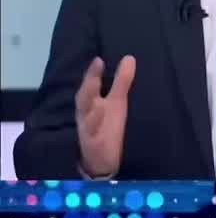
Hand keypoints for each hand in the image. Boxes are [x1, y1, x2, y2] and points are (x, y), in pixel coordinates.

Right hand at [76, 56, 135, 177]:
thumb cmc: (108, 126)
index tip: (98, 60)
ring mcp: (88, 130)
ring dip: (91, 105)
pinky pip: (92, 137)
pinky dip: (94, 128)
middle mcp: (87, 115)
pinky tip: (99, 117)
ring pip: (86, 117)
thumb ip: (122, 81)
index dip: (92, 73)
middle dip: (89, 84)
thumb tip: (129, 57)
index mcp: (92, 103)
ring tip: (96, 91)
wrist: (102, 160)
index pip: (90, 86)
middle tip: (95, 68)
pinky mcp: (93, 145)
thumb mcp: (117, 102)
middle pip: (83, 99)